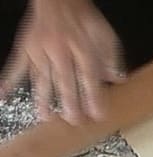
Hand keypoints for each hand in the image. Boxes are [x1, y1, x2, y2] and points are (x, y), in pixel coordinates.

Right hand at [0, 0, 124, 124]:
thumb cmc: (82, 18)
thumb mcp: (104, 34)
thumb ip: (111, 58)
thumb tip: (118, 80)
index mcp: (81, 48)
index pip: (89, 77)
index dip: (93, 97)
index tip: (97, 114)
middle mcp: (60, 51)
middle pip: (65, 81)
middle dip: (70, 103)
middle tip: (73, 121)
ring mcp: (40, 50)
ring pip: (42, 78)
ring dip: (43, 99)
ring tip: (45, 117)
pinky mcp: (26, 48)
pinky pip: (16, 66)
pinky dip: (8, 80)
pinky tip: (3, 94)